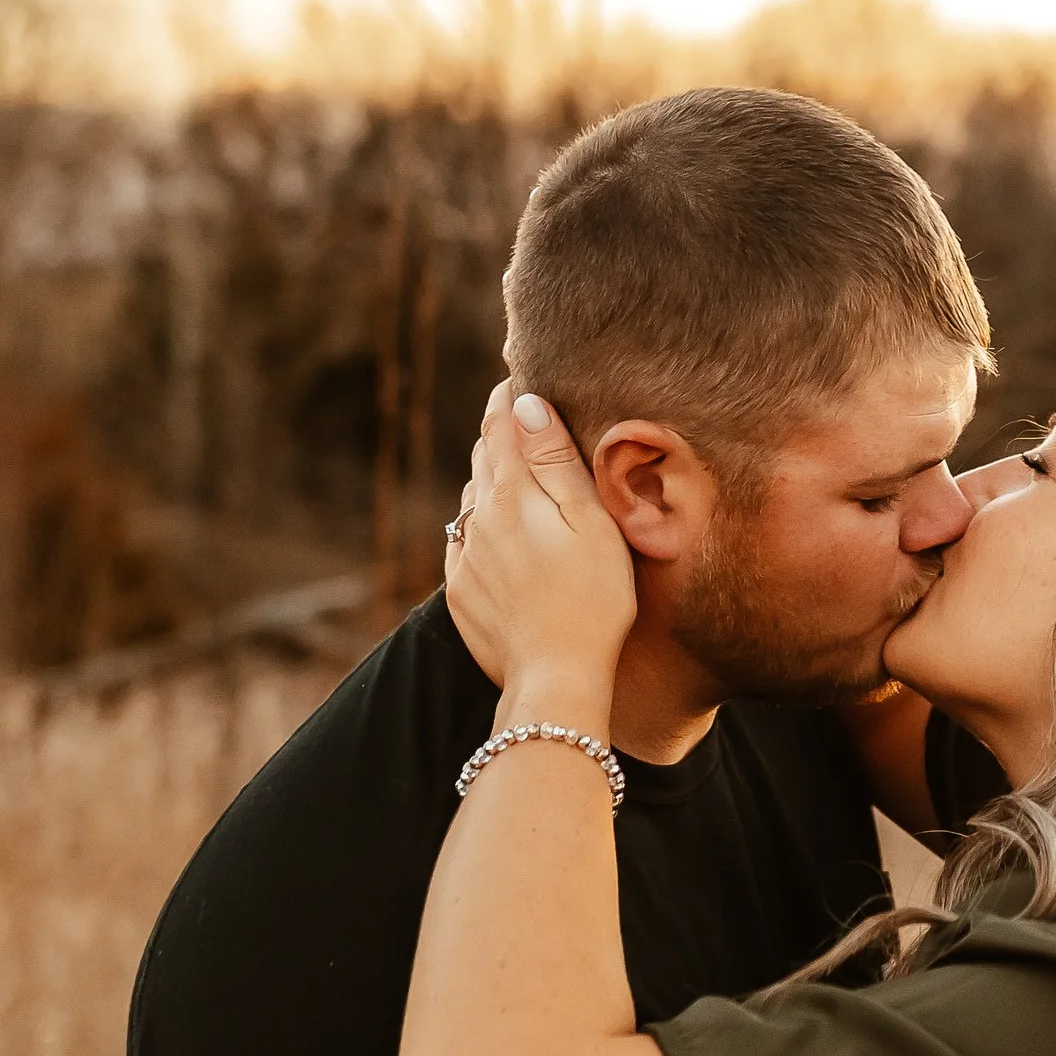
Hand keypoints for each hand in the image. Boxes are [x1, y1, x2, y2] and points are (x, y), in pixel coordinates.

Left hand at [444, 384, 637, 711]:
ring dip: (490, 480)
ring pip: (471, 501)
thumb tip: (526, 405)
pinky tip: (499, 535)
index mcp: (513, 496)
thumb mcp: (590, 521)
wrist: (556, 678)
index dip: (509, 398)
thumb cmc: (593, 598)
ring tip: (515, 475)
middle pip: (483, 459)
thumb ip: (556, 461)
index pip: (501, 427)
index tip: (516, 377)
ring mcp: (465, 558)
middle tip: (518, 417)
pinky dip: (480, 526)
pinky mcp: (461, 593)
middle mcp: (479, 520)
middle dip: (499, 434)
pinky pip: (464, 543)